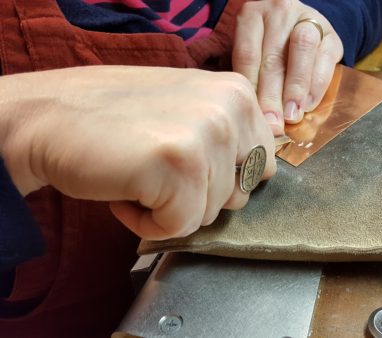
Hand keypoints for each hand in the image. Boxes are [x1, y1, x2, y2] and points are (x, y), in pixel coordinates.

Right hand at [0, 66, 275, 239]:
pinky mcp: (180, 166)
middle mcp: (231, 108)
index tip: (184, 162)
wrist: (48, 117)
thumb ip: (229, 131)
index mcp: (238, 94)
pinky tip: (125, 193)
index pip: (263, 166)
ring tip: (138, 175)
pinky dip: (148, 224)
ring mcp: (208, 134)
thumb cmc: (115, 119)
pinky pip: (180, 227)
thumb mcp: (188, 107)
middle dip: (200, 195)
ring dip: (169, 208)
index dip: (222, 178)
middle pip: (241, 194)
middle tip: (159, 171)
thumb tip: (259, 172)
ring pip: (210, 214)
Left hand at [232, 0, 343, 133]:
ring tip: (292, 115)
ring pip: (302, 51)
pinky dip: (317, 85)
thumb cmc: (267, 46)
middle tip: (272, 123)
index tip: (252, 115)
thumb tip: (245, 111)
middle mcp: (280, 12)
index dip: (250, 87)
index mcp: (252, 14)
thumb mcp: (251, 50)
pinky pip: (325, 58)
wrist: (297, 26)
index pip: (248, 53)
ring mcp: (308, 20)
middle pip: (274, 56)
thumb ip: (247, 74)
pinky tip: (308, 104)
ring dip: (296, 87)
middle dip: (272, 95)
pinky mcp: (331, 34)